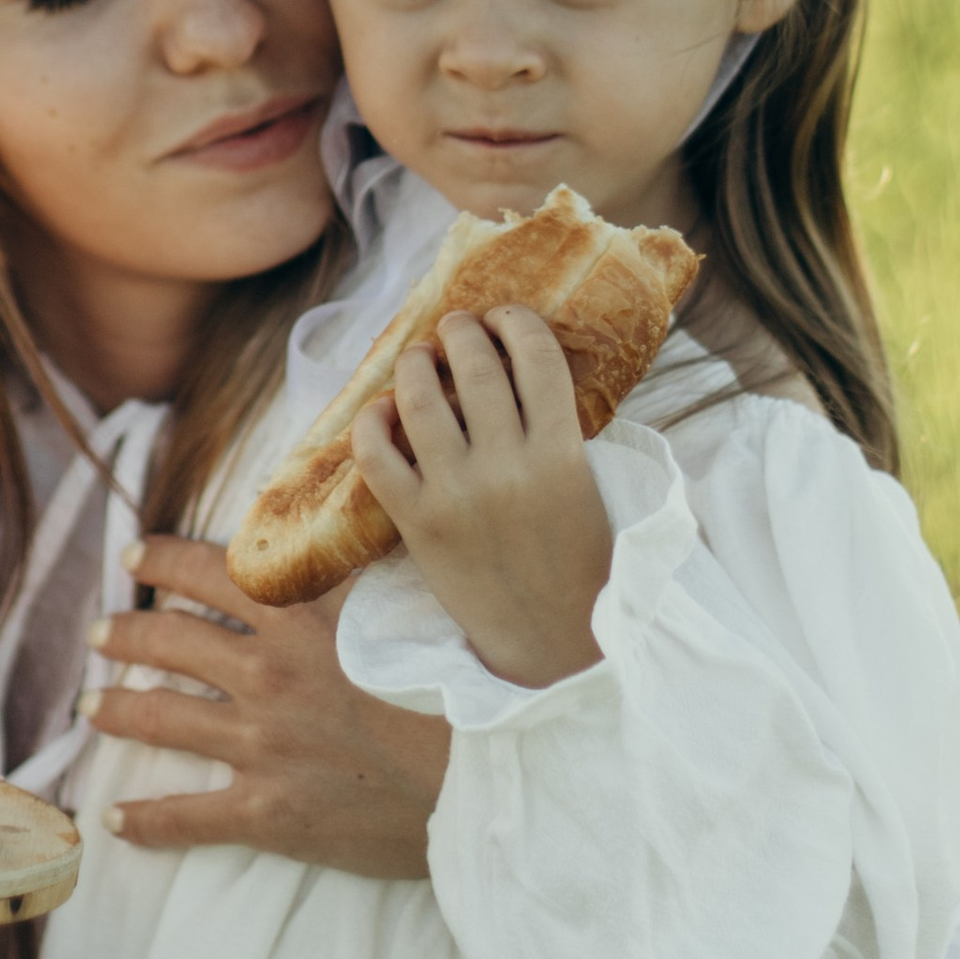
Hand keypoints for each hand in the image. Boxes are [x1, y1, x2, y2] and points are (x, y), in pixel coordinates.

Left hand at [83, 534, 450, 877]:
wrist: (484, 775)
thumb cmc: (458, 685)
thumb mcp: (411, 602)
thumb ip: (364, 563)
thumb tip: (345, 510)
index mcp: (299, 618)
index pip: (208, 573)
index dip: (163, 560)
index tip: (134, 555)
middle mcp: (267, 674)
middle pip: (170, 643)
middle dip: (125, 634)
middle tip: (99, 633)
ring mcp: (262, 745)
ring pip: (163, 719)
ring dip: (118, 710)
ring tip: (92, 707)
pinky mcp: (270, 812)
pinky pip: (189, 818)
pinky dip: (146, 821)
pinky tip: (115, 820)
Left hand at [350, 307, 613, 689]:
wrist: (551, 642)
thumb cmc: (577, 559)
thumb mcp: (587, 487)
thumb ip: (561, 429)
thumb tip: (525, 365)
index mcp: (562, 453)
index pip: (537, 356)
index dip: (516, 321)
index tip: (505, 316)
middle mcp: (508, 466)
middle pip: (476, 364)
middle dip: (462, 330)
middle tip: (457, 327)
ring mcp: (457, 494)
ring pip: (421, 398)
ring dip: (416, 363)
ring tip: (419, 358)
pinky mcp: (417, 523)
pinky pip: (377, 454)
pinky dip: (372, 421)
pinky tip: (382, 412)